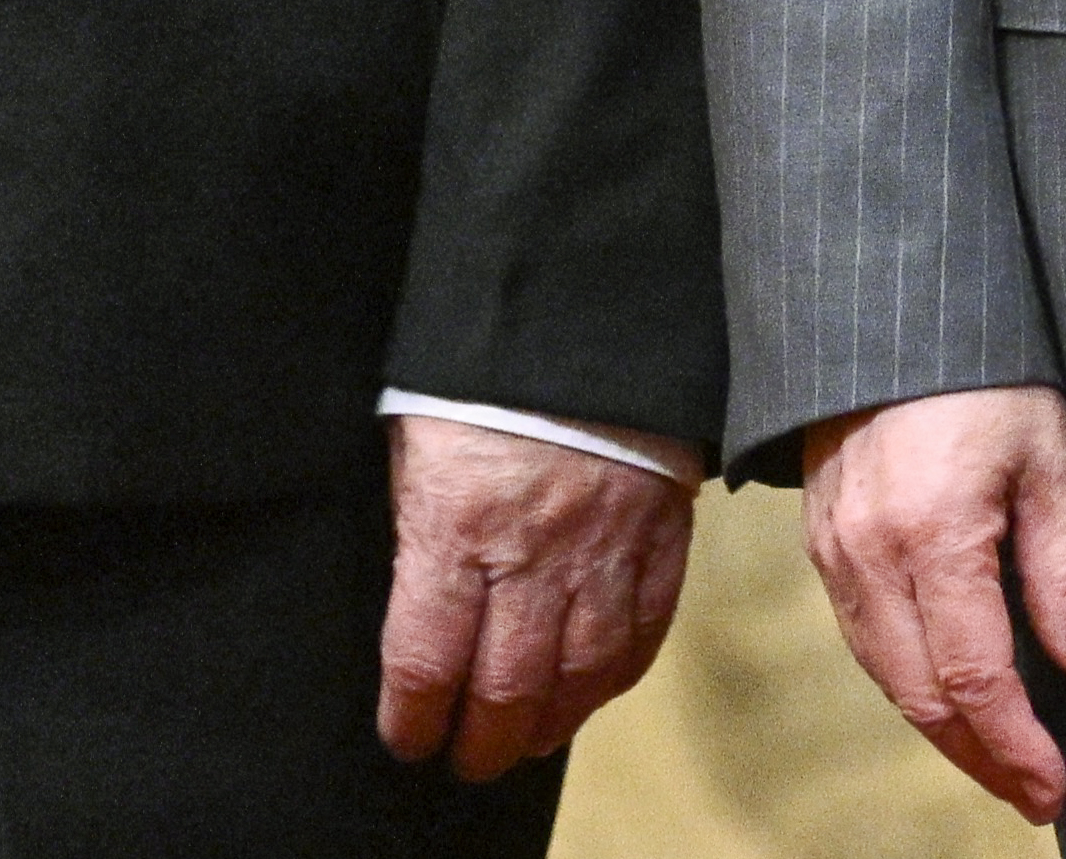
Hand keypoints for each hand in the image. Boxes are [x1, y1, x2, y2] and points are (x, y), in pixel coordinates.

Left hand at [376, 410, 699, 780]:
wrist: (580, 305)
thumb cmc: (477, 376)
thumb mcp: (416, 447)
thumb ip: (421, 533)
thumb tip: (417, 610)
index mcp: (454, 528)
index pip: (426, 662)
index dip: (413, 720)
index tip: (407, 739)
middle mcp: (531, 553)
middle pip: (507, 688)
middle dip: (482, 742)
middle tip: (469, 760)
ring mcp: (604, 548)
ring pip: (582, 673)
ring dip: (551, 721)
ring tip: (529, 738)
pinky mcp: (659, 533)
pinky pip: (646, 628)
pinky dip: (618, 674)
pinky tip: (594, 689)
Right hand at [803, 385, 1065, 822]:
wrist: (894, 312)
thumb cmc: (989, 374)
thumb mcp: (1051, 454)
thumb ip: (1062, 563)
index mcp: (935, 534)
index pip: (975, 676)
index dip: (1014, 745)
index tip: (1050, 786)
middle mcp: (871, 556)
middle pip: (922, 696)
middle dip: (980, 758)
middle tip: (1032, 794)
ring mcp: (836, 553)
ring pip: (885, 676)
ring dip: (942, 729)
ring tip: (999, 761)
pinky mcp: (822, 542)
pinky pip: (863, 638)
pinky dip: (907, 682)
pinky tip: (948, 696)